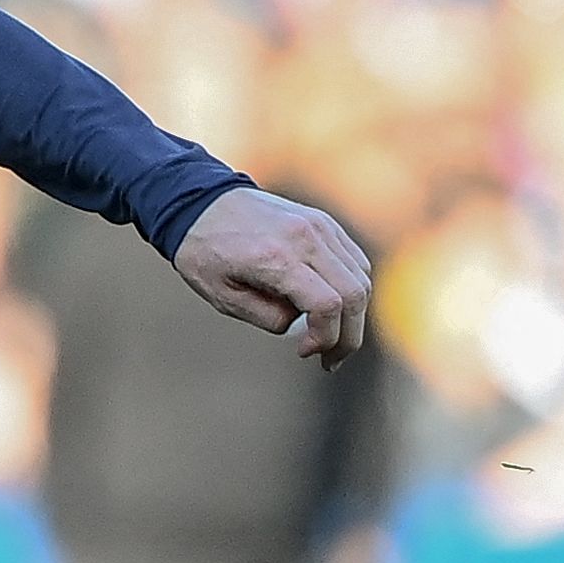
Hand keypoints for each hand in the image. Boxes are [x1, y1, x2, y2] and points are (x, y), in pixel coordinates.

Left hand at [171, 185, 375, 367]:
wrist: (202, 202)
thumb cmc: (205, 252)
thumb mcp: (223, 297)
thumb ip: (268, 317)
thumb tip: (303, 327)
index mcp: (277, 257)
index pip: (327, 304)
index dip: (326, 338)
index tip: (305, 352)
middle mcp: (307, 238)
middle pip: (354, 293)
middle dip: (349, 336)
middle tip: (330, 360)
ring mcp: (321, 226)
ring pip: (361, 277)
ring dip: (354, 314)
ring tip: (329, 337)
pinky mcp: (325, 223)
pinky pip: (354, 261)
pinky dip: (351, 288)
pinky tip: (330, 307)